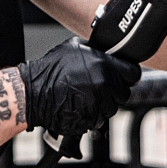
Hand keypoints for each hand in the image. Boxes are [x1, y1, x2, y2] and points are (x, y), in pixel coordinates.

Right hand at [21, 39, 141, 137]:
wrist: (33, 93)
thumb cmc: (50, 70)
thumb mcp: (75, 47)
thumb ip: (96, 49)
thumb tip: (107, 51)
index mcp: (105, 67)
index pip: (134, 74)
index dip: (128, 74)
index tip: (123, 76)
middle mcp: (104, 87)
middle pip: (124, 93)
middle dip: (114, 90)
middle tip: (98, 86)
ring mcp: (97, 106)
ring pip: (112, 108)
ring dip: (103, 104)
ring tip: (85, 95)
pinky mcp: (90, 120)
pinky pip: (98, 119)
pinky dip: (92, 114)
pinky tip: (79, 105)